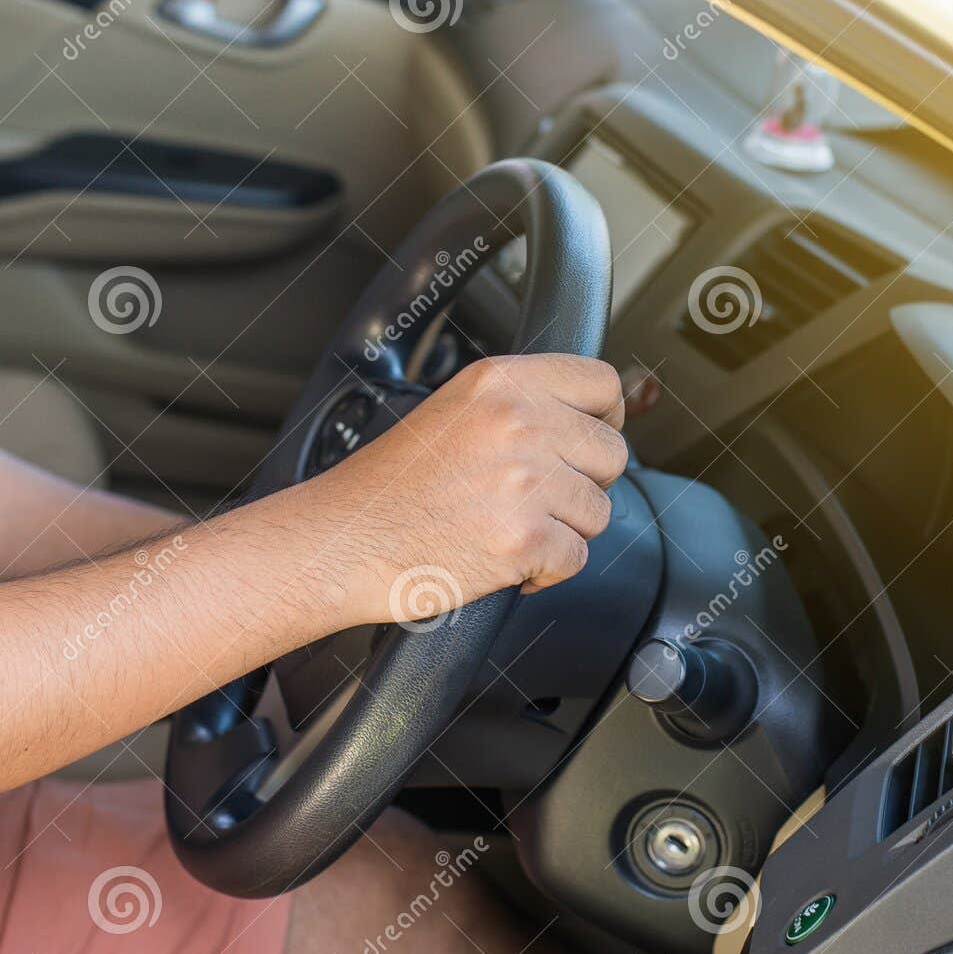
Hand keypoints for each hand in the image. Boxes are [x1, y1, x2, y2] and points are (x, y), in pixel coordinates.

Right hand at [303, 354, 627, 625]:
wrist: (341, 542)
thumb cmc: (387, 488)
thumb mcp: (454, 411)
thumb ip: (518, 406)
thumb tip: (585, 421)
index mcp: (502, 382)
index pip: (602, 384)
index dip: (606, 418)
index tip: (591, 439)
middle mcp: (519, 423)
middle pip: (611, 453)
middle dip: (583, 483)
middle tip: (536, 498)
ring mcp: (525, 482)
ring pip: (599, 510)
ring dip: (564, 529)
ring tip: (509, 527)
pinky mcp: (525, 539)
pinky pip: (576, 558)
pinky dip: (547, 570)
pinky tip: (504, 560)